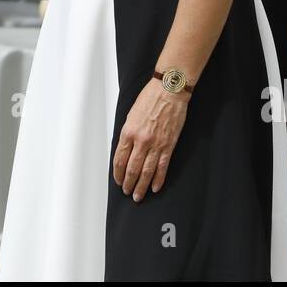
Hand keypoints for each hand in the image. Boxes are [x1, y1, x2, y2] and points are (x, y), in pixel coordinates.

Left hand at [112, 80, 187, 201]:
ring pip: (146, 171)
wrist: (169, 91)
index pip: (119, 159)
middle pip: (131, 169)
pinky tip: (155, 187)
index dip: (117, 173)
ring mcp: (155, 144)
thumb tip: (125, 150)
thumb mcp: (131, 115)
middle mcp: (140, 140)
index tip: (118, 180)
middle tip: (127, 192)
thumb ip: (128, 133)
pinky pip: (162, 167)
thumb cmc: (150, 98)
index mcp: (128, 132)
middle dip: (128, 183)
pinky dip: (158, 179)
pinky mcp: (168, 145)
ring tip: (138, 195)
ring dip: (141, 185)